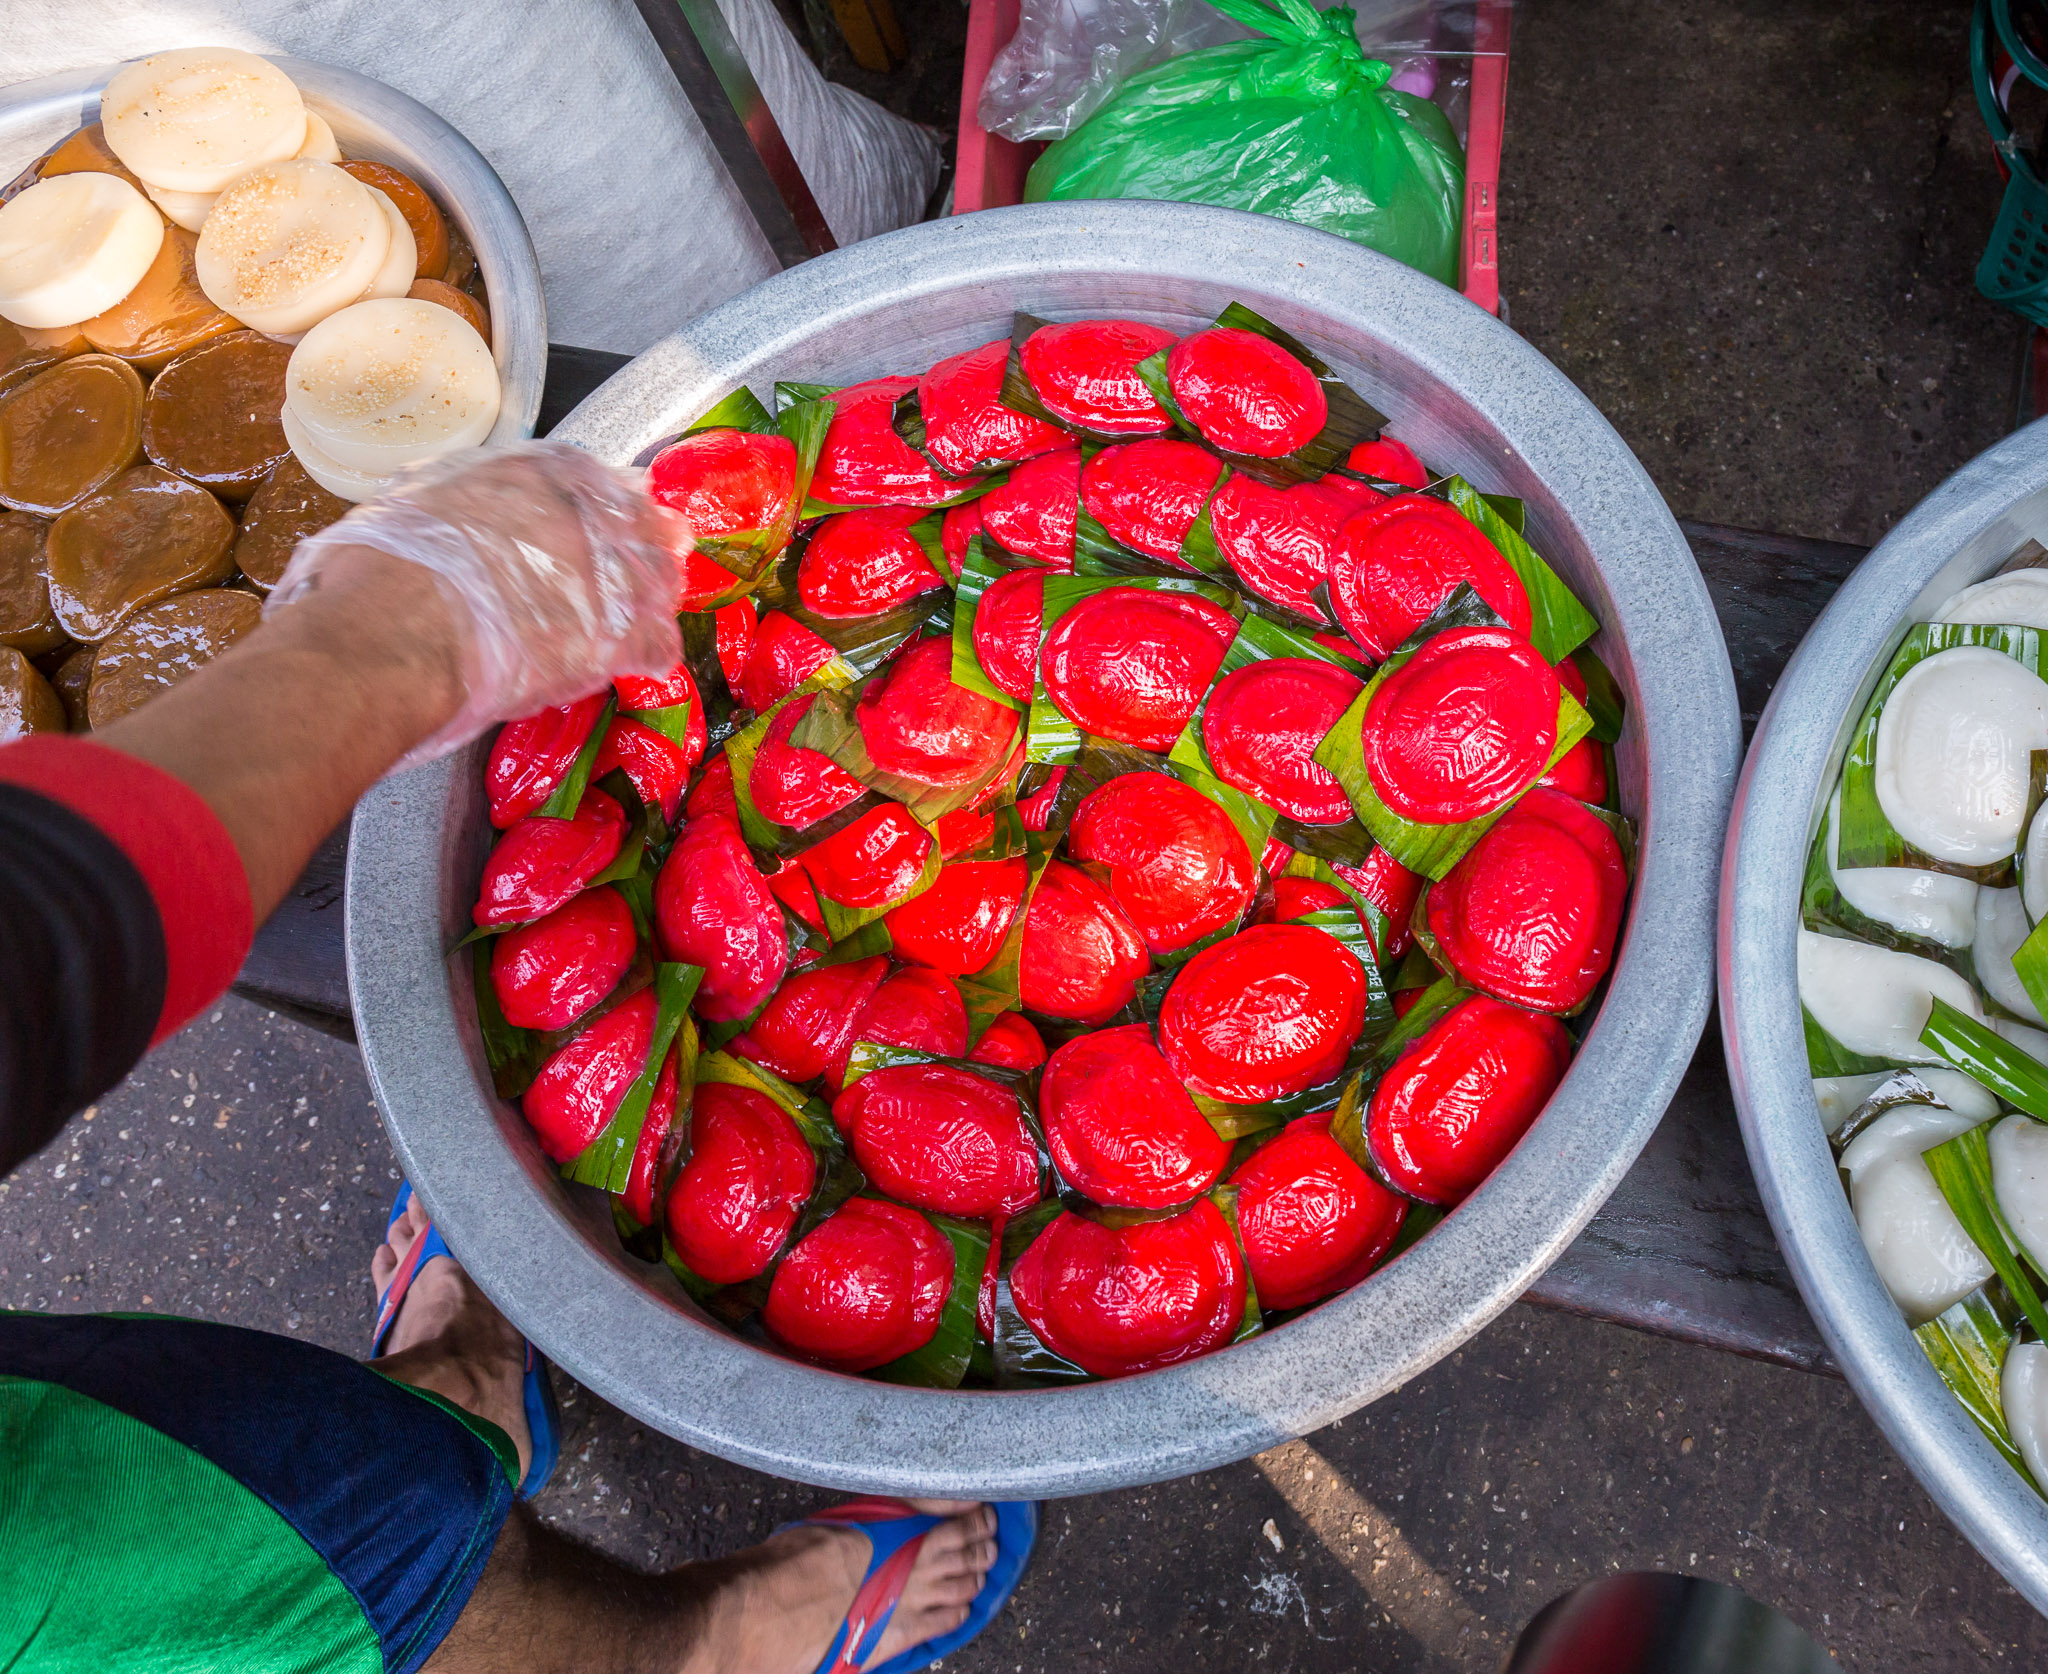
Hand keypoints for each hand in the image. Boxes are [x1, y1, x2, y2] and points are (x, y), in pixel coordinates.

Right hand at [268, 440, 688, 766]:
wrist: (394, 636)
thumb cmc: (382, 571)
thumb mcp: (413, 503)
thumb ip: (455, 499)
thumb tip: (450, 509)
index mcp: (532, 474)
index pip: (592, 477)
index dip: (610, 498)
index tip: (621, 507)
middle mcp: (580, 514)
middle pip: (638, 522)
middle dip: (648, 539)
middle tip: (660, 552)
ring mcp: (605, 575)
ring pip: (658, 578)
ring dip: (656, 592)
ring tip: (654, 606)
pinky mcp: (614, 638)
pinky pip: (656, 642)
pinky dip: (651, 651)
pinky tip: (646, 658)